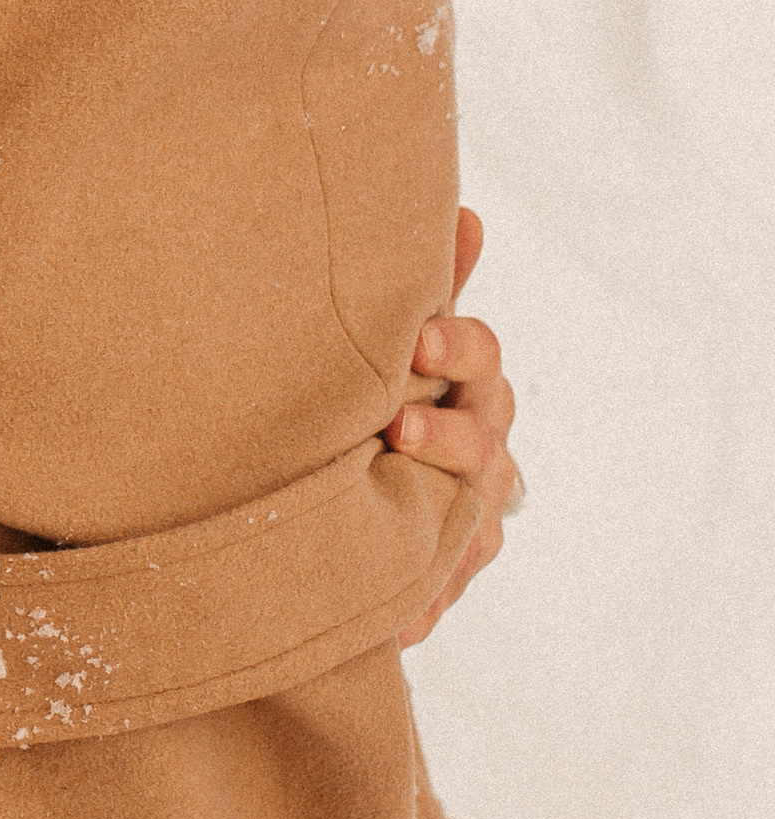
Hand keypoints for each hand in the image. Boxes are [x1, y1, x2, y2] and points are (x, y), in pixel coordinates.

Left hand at [390, 207, 522, 639]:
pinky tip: (405, 608)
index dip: (459, 347)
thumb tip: (468, 211)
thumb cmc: (375, 403)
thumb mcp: (392, 348)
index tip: (419, 341)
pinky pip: (446, 587)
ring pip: (478, 512)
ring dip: (444, 510)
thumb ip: (428, 287)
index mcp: (463, 384)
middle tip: (400, 428)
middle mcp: (478, 448)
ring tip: (396, 509)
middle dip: (450, 432)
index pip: (480, 357)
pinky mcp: (445, 579)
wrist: (332, 516)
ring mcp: (468, 515)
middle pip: (486, 435)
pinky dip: (430, 595)